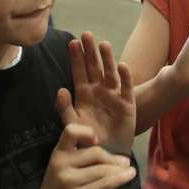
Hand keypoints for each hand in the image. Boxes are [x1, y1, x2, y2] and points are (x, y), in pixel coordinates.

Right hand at [24, 114, 136, 188]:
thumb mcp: (61, 169)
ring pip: (102, 170)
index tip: (96, 140)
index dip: (87, 132)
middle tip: (125, 162)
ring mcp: (68, 181)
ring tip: (130, 170)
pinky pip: (104, 185)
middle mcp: (61, 164)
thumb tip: (109, 151)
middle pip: (95, 153)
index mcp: (57, 154)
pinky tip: (129, 177)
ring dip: (120, 169)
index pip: (70, 131)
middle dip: (113, 158)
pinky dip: (120, 179)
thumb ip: (78, 157)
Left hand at [67, 32, 134, 154]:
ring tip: (103, 45)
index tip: (72, 42)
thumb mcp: (72, 124)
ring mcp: (113, 95)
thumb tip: (61, 89)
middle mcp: (99, 91)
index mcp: (84, 93)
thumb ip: (65, 107)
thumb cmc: (87, 138)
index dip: (76, 57)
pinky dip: (125, 77)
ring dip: (107, 59)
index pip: (79, 72)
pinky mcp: (127, 104)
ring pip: (110, 73)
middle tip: (87, 34)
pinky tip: (122, 66)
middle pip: (94, 67)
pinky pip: (126, 88)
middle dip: (90, 51)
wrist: (106, 154)